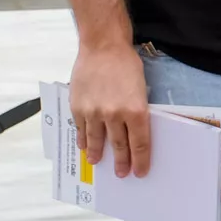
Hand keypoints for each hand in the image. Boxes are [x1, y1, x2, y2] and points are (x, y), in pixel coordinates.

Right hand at [72, 39, 150, 178]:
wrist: (103, 47)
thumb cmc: (126, 64)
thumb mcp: (141, 88)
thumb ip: (137, 111)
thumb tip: (134, 130)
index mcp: (136, 111)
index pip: (140, 144)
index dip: (140, 160)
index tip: (140, 171)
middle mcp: (115, 115)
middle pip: (120, 145)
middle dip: (121, 162)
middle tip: (122, 173)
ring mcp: (94, 112)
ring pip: (97, 141)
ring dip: (98, 154)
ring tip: (97, 162)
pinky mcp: (78, 107)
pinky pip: (81, 129)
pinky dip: (82, 139)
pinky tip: (84, 146)